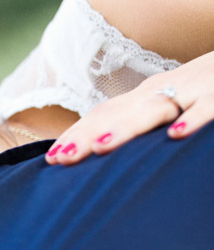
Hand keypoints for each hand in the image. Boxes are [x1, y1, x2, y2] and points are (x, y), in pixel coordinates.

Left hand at [45, 51, 213, 164]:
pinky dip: (192, 119)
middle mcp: (163, 90)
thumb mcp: (170, 105)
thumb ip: (143, 125)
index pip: (103, 114)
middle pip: (117, 112)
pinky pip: (207, 108)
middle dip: (86, 135)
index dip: (77, 134)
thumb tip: (108, 152)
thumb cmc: (207, 91)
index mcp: (147, 96)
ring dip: (127, 128)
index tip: (50, 159)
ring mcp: (192, 91)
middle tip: (60, 159)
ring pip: (154, 109)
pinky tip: (175, 135)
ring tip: (100, 147)